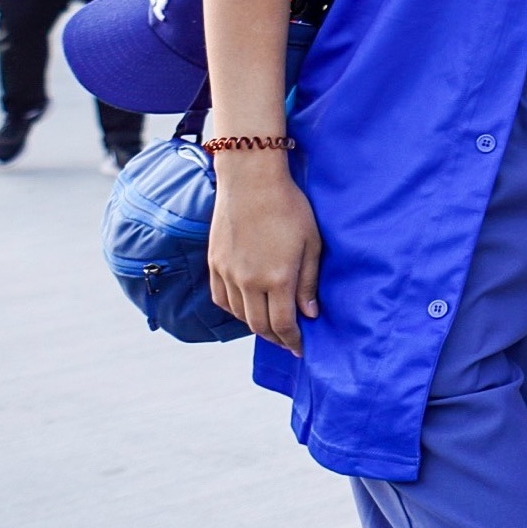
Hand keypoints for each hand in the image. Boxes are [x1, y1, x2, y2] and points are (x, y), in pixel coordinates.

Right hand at [208, 154, 324, 352]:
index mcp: (277, 278)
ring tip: (271, 327)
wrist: (250, 179)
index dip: (293, 340)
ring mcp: (228, 273)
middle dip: (276, 338)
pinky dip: (236, 310)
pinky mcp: (215, 263)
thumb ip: (308, 282)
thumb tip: (309, 313)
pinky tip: (247, 308)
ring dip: (256, 326)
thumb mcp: (311, 243)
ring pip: (240, 315)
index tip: (301, 348)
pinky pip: (222, 299)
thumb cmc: (289, 207)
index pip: (283, 324)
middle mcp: (249, 281)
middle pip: (260, 326)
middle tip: (288, 342)